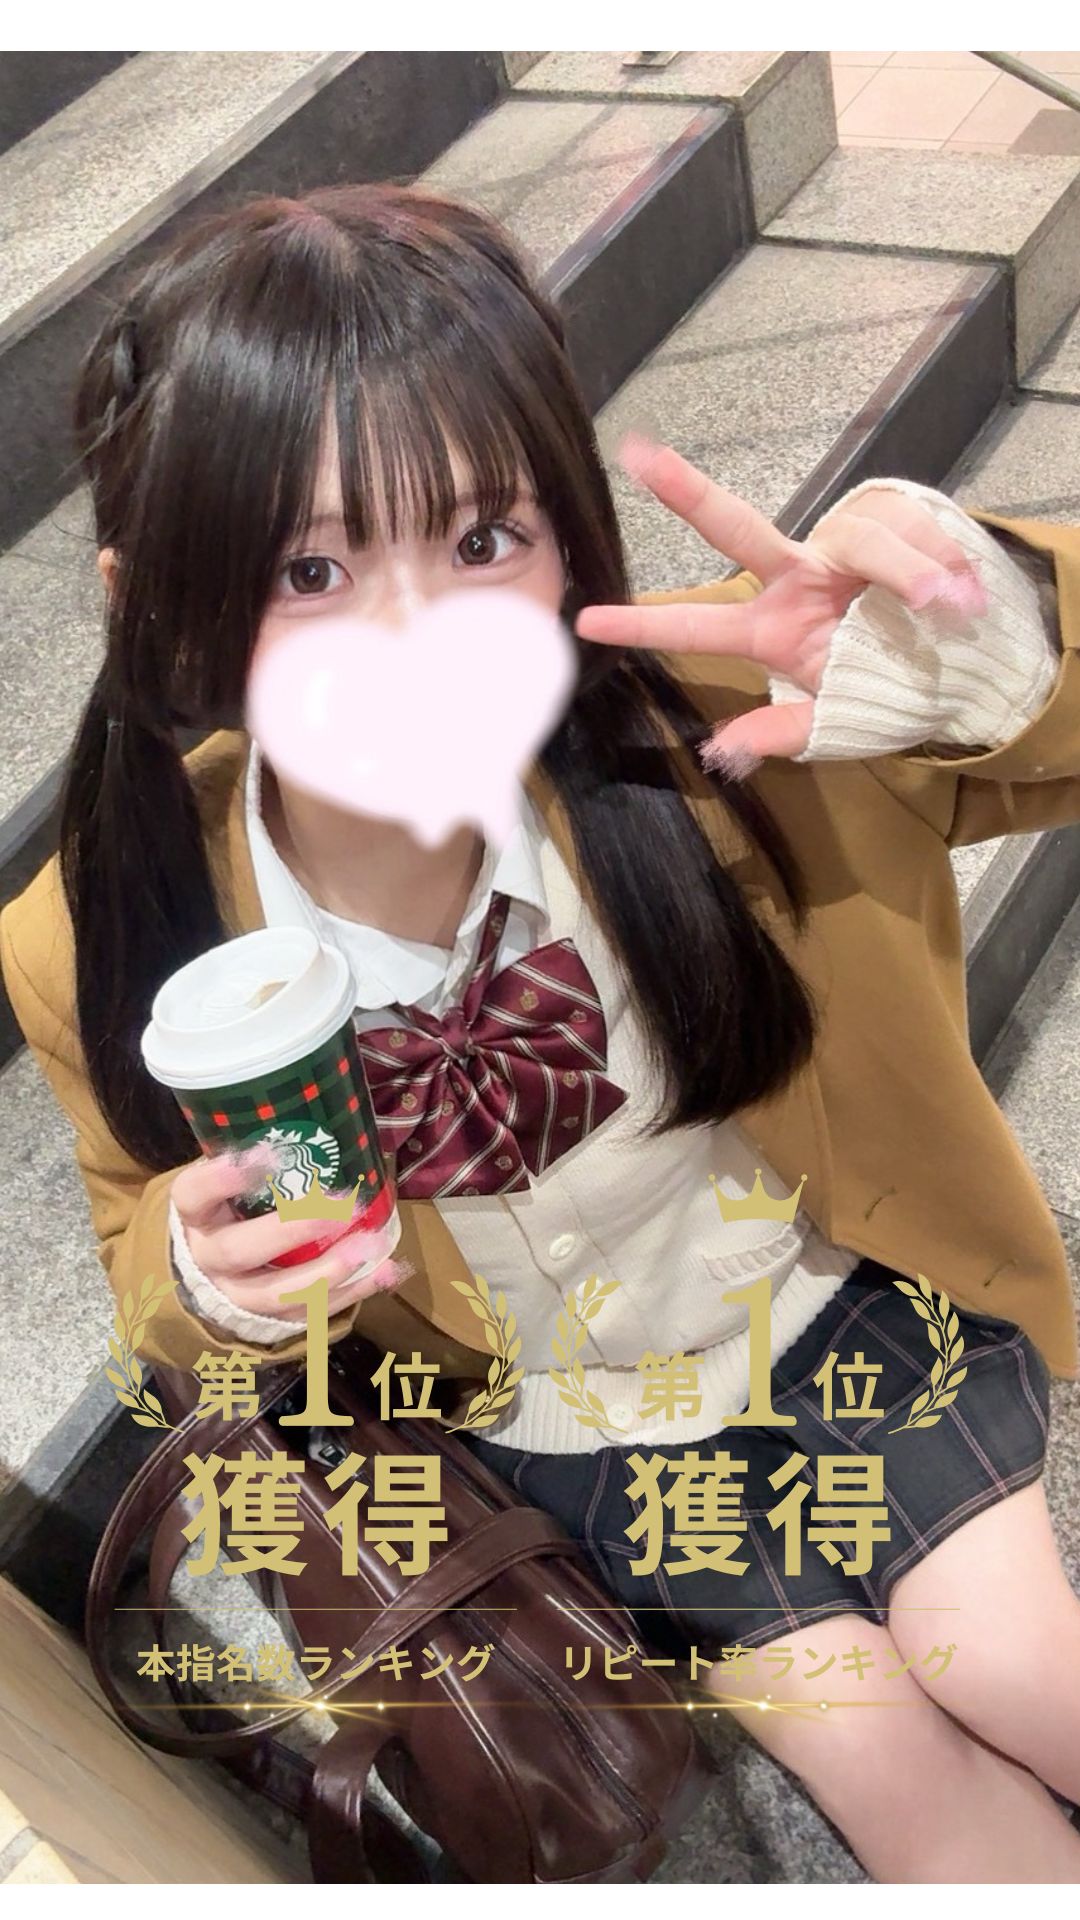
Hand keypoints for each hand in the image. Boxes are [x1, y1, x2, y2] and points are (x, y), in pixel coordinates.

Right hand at [171, 1145, 405, 1321]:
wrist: (208, 1274)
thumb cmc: (231, 1209)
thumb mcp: (230, 1181)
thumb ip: (259, 1158)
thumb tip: (322, 1110)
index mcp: (194, 1215)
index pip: (194, 1194)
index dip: (223, 1178)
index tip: (265, 1153)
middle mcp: (208, 1258)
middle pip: (240, 1250)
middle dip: (293, 1229)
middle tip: (342, 1204)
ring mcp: (235, 1295)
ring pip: (276, 1293)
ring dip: (329, 1270)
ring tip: (371, 1246)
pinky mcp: (267, 1321)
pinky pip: (308, 1313)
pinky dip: (352, 1293)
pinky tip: (385, 1271)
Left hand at [576, 435, 989, 771]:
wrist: (960, 665)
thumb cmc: (883, 691)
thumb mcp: (833, 724)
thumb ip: (781, 734)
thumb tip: (719, 751)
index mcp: (771, 628)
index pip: (699, 624)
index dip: (647, 621)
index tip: (585, 622)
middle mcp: (796, 575)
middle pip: (739, 527)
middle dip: (690, 494)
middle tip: (639, 457)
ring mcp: (842, 547)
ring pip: (866, 543)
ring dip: (911, 575)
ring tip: (948, 606)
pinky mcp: (897, 524)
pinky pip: (921, 539)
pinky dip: (947, 569)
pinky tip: (966, 597)